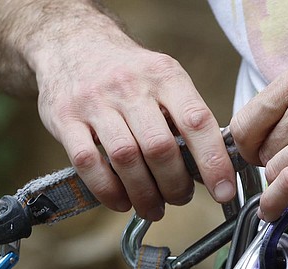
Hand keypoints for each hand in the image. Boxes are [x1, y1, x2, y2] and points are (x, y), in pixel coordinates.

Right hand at [29, 22, 235, 219]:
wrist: (72, 42)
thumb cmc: (128, 73)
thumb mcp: (165, 79)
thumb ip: (186, 117)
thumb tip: (211, 167)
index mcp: (164, 76)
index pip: (196, 121)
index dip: (213, 161)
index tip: (223, 191)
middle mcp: (130, 86)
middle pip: (160, 148)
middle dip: (175, 185)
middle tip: (180, 198)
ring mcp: (94, 102)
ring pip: (126, 159)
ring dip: (145, 194)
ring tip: (153, 207)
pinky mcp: (64, 118)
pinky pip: (88, 163)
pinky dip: (108, 191)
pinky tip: (121, 201)